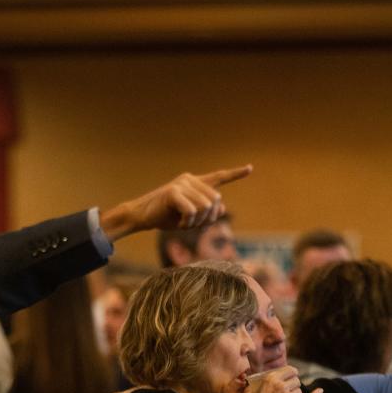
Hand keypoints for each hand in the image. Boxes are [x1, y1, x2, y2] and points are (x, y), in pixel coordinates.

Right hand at [98, 166, 252, 241]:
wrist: (141, 216)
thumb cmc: (165, 216)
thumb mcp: (190, 217)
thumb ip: (207, 212)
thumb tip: (223, 209)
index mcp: (195, 183)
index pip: (218, 177)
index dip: (235, 174)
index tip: (250, 168)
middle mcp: (190, 180)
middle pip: (215, 200)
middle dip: (208, 217)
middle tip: (192, 224)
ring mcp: (181, 184)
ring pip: (205, 207)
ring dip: (196, 222)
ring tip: (183, 223)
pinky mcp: (173, 192)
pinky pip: (192, 211)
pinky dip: (188, 222)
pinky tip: (179, 224)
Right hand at [241, 365, 322, 392]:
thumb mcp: (249, 390)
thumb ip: (253, 382)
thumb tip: (250, 378)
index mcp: (272, 379)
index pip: (290, 369)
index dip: (290, 371)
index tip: (289, 374)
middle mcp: (282, 386)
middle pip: (296, 380)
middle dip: (292, 382)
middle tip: (286, 387)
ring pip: (299, 390)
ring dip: (295, 392)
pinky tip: (320, 391)